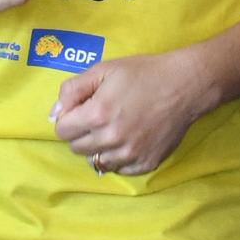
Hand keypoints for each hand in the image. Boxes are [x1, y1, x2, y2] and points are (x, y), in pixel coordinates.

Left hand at [49, 50, 219, 177]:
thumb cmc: (143, 74)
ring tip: (114, 130)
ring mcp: (130, 155)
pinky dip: (118, 158)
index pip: (62, 131)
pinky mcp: (146, 164)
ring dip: (98, 148)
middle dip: (81, 133)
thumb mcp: (103, 70)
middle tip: (99, 118)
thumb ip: (72, 90)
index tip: (82, 110)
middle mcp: (112, 139)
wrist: (185, 86)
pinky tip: (129, 140)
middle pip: (77, 148)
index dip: (69, 118)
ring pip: (96, 162)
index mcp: (97, 114)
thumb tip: (55, 114)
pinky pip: (119, 169)